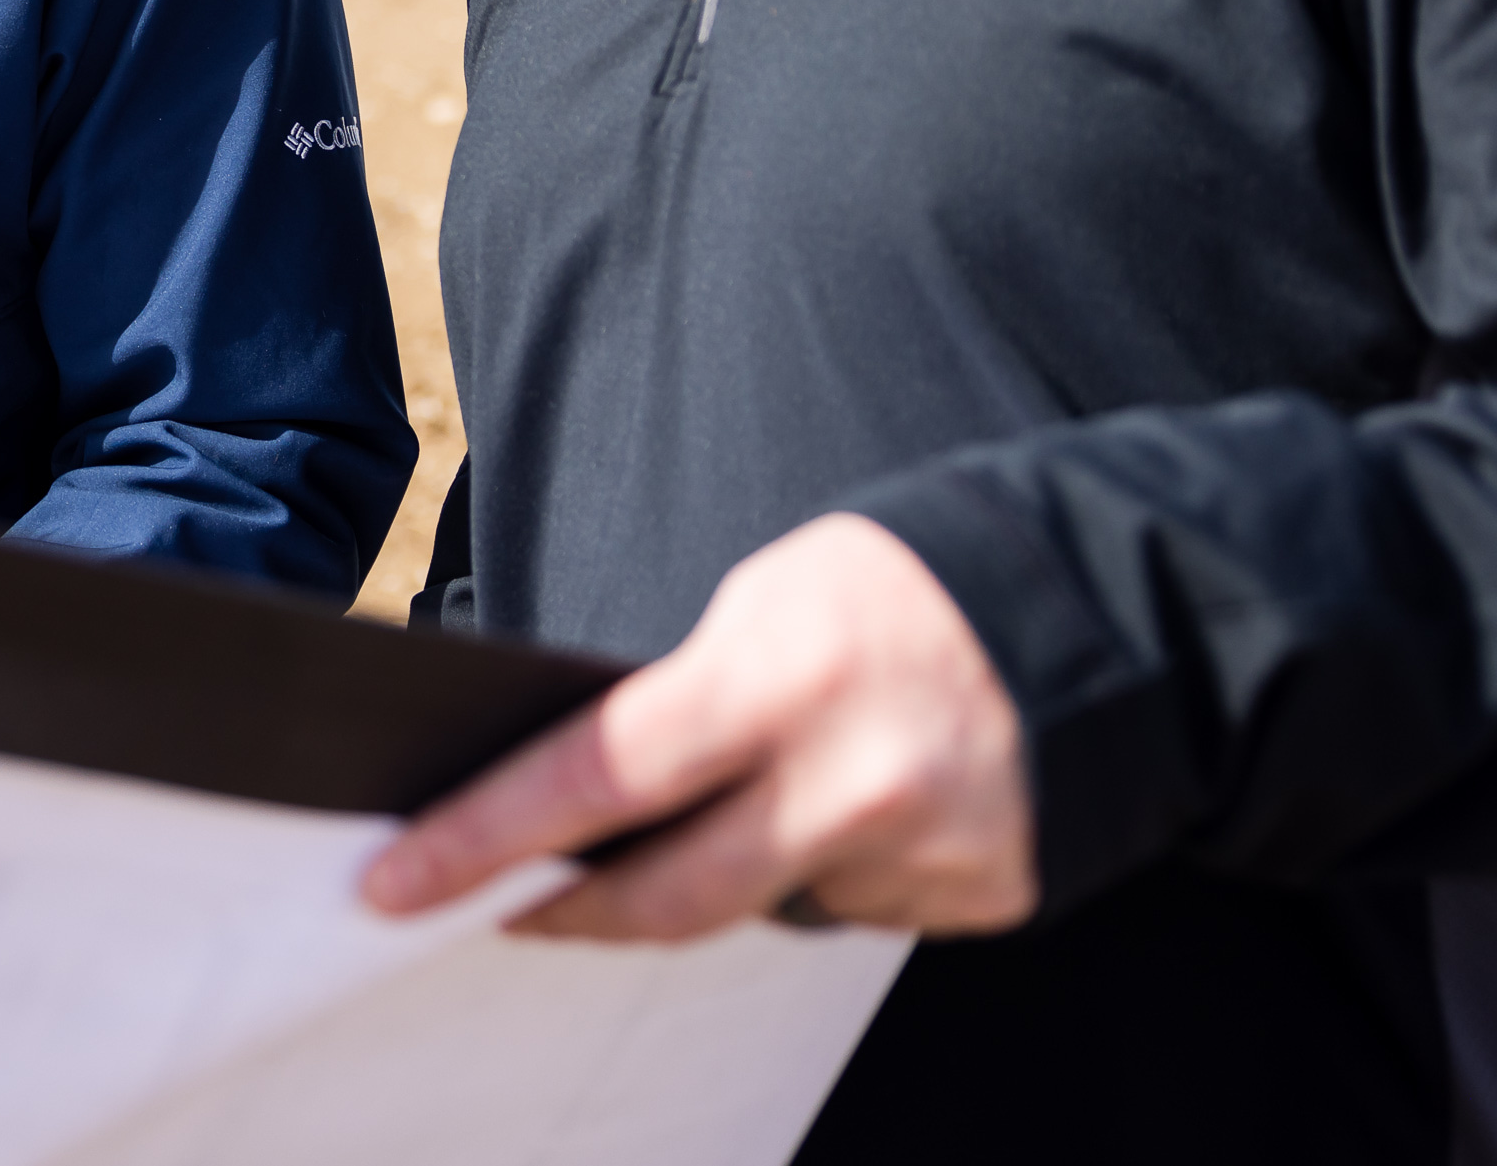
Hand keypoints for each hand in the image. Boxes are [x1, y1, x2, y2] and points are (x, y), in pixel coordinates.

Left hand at [361, 513, 1033, 941]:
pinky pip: (850, 908)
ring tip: (754, 788)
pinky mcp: (975, 901)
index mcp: (777, 681)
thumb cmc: (901, 587)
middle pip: (662, 899)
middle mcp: (848, 782)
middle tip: (488, 908)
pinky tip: (860, 802)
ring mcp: (918, 855)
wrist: (1103, 615)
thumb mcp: (772, 600)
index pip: (591, 781)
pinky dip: (828, 866)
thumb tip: (595, 796)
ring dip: (729, 866)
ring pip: (760, 906)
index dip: (481, 841)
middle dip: (563, 909)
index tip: (394, 883)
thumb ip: (687, 700)